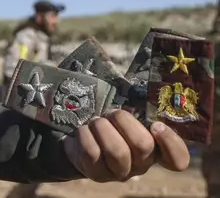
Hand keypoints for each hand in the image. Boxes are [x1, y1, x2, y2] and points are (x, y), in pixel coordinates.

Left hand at [63, 110, 189, 181]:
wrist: (81, 141)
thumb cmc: (110, 124)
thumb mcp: (127, 117)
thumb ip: (140, 109)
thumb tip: (142, 83)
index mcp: (155, 149)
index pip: (178, 159)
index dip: (171, 142)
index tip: (157, 125)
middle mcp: (141, 165)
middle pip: (143, 145)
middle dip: (124, 121)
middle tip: (112, 113)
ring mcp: (119, 172)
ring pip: (117, 150)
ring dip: (103, 127)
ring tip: (96, 121)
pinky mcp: (97, 173)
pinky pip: (92, 152)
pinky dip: (86, 135)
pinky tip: (84, 130)